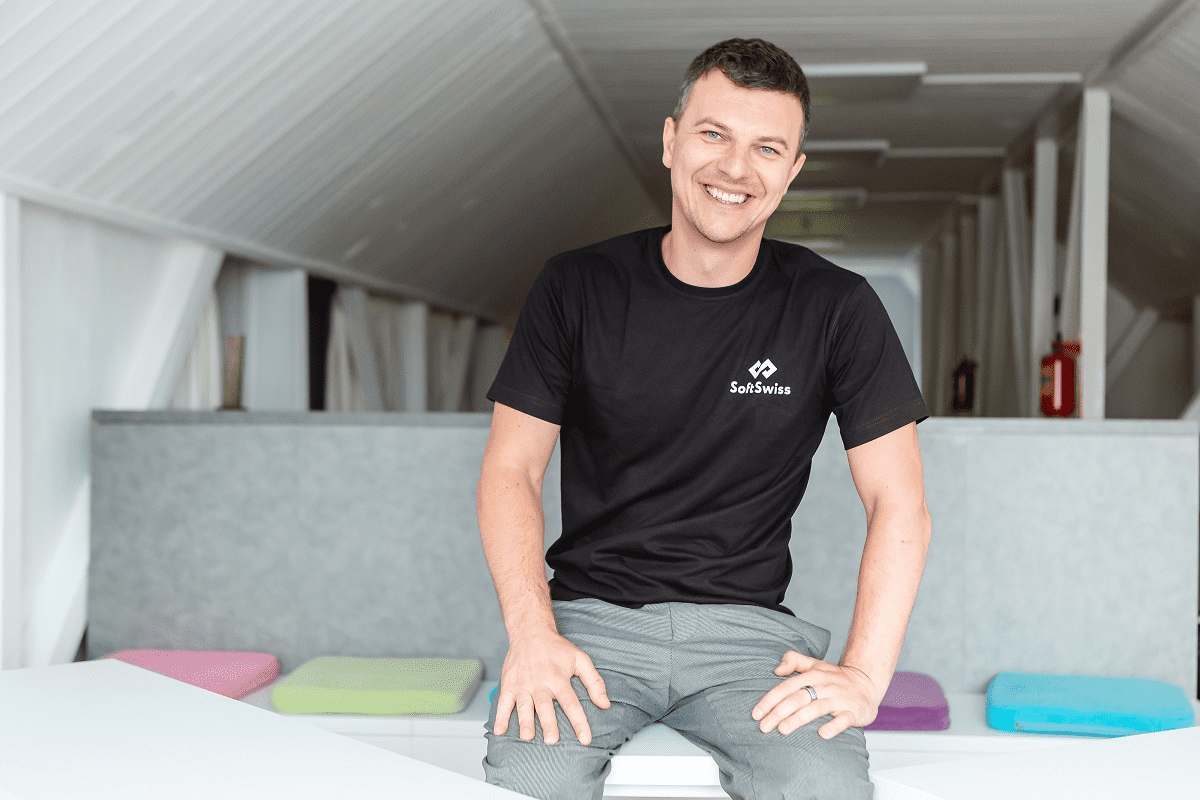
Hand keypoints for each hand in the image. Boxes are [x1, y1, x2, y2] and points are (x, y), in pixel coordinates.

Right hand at [493, 629, 609, 745]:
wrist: (530, 632)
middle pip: (545, 706)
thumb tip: (605, 704)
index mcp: (558, 678)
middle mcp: (539, 683)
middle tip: (552, 740)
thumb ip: (594, 682)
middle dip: (548, 724)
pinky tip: (499, 731)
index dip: (579, 722)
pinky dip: (500, 717)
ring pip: (524, 706)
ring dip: (525, 722)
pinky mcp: (509, 685)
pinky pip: (503, 703)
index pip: (571, 703)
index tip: (585, 739)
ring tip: (527, 737)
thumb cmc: (557, 648)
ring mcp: (522, 685)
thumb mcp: (580, 660)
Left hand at [751, 651, 882, 739]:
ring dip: (799, 719)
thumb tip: (776, 669)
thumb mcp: (815, 664)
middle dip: (779, 712)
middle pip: (798, 698)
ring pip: (816, 708)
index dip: (770, 700)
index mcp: (813, 675)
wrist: (867, 682)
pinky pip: (843, 720)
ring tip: (782, 730)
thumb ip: (794, 661)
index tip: (756, 713)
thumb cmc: (836, 677)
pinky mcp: (853, 712)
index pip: (787, 687)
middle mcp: (825, 686)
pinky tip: (821, 734)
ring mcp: (839, 699)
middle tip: (763, 727)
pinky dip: (833, 726)